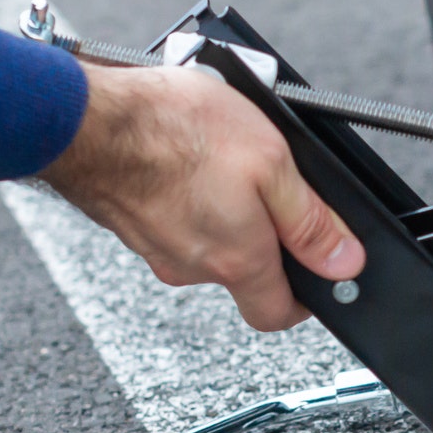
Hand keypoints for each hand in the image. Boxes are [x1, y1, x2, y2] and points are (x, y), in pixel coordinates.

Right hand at [39, 66, 366, 331]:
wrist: (86, 119)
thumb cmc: (172, 131)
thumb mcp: (271, 163)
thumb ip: (311, 220)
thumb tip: (345, 262)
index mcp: (237, 261)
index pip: (278, 313)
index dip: (305, 296)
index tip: (316, 266)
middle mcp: (193, 266)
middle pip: (244, 270)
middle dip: (262, 232)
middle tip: (265, 181)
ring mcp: (156, 248)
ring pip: (206, 239)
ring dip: (222, 203)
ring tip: (220, 152)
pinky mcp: (130, 223)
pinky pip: (173, 217)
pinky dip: (185, 191)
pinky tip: (185, 152)